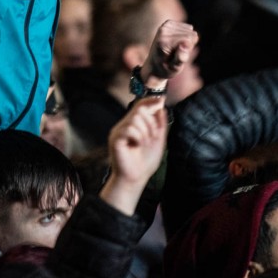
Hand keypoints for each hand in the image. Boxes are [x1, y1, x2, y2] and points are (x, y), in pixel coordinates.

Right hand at [100, 95, 168, 214]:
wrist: (136, 178)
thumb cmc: (145, 162)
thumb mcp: (158, 140)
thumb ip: (160, 123)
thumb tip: (161, 106)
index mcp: (133, 125)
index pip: (140, 105)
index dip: (150, 101)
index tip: (161, 99)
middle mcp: (124, 126)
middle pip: (139, 110)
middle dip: (151, 123)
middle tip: (151, 138)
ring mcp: (118, 132)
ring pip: (135, 119)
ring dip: (145, 132)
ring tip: (144, 144)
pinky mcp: (115, 139)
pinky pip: (129, 129)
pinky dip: (138, 137)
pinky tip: (136, 146)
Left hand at [143, 20, 197, 80]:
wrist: (153, 66)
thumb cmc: (166, 69)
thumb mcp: (174, 68)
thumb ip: (180, 58)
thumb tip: (186, 44)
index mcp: (164, 42)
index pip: (189, 39)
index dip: (189, 49)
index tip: (180, 56)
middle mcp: (163, 31)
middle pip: (191, 33)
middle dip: (188, 44)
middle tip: (177, 53)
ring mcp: (164, 26)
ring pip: (190, 29)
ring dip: (186, 40)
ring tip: (176, 49)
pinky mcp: (167, 23)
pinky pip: (186, 27)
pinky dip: (184, 34)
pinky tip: (177, 42)